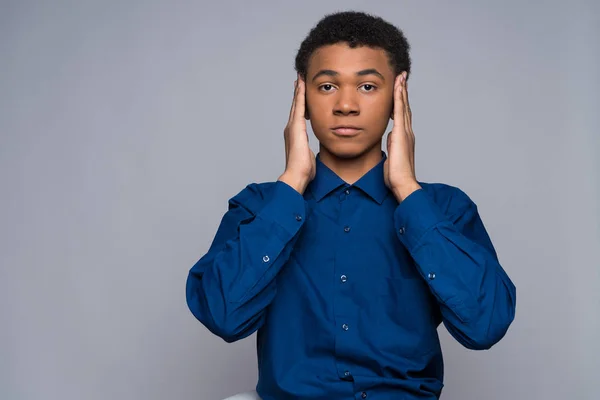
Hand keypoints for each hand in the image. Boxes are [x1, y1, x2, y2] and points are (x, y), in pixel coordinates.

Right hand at [278, 74, 315, 193]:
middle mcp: (291, 129)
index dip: (300, 104)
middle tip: (299, 80)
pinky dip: (300, 95)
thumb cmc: (303, 171)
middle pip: (295, 106)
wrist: (297, 175)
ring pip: (296, 104)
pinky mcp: (296, 127)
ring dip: (298, 90)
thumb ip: (308, 153)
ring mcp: (292, 127)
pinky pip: (298, 106)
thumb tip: (310, 156)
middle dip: (297, 93)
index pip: (298, 115)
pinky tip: (302, 85)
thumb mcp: (308, 158)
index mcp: (295, 135)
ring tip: (300, 78)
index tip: (302, 94)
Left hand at [383, 72, 421, 201]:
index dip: (400, 103)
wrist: (403, 183)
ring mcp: (405, 132)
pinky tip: (398, 87)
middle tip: (402, 78)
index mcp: (403, 138)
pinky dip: (399, 98)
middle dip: (403, 92)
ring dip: (402, 90)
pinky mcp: (401, 133)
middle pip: (405, 107)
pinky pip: (400, 111)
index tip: (398, 91)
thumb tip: (389, 143)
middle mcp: (407, 133)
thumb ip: (391, 149)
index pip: (402, 116)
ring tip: (400, 77)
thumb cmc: (396, 176)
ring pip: (404, 106)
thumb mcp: (391, 159)